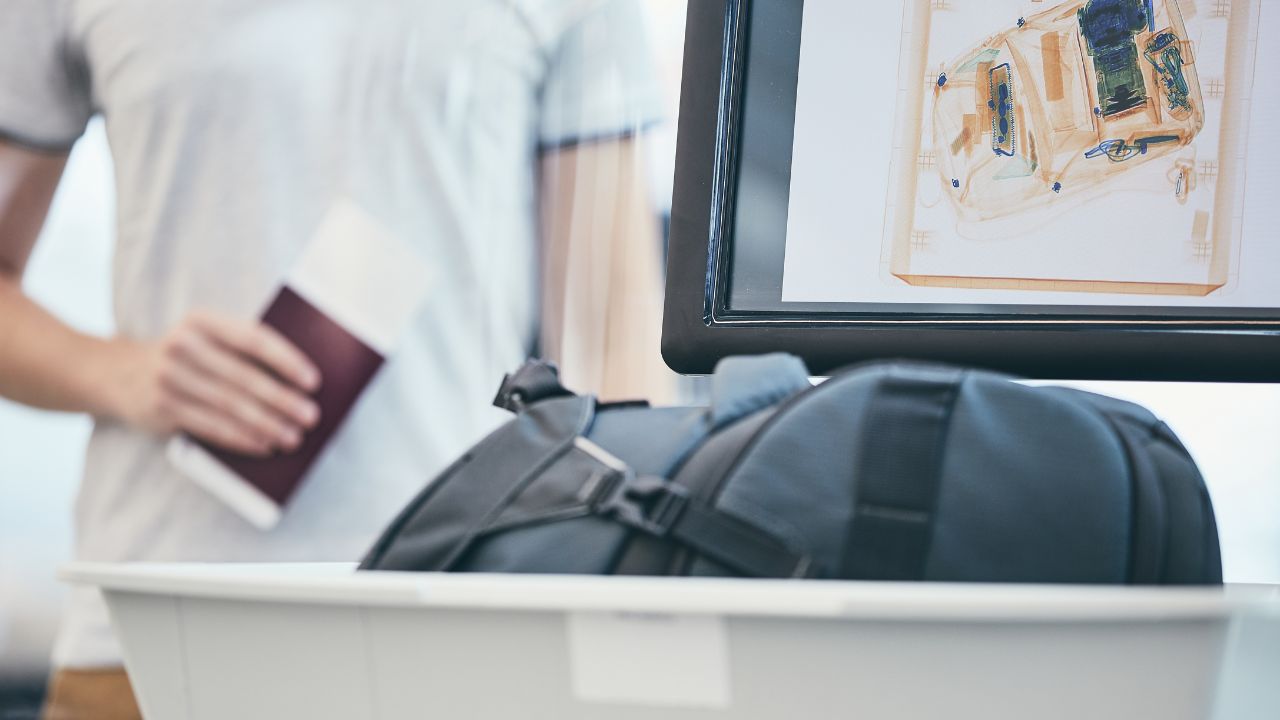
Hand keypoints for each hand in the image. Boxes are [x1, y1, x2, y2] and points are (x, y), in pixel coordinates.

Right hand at [107, 311, 321, 455]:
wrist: (118, 373)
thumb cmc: (187, 356)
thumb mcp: (207, 339)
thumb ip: (244, 350)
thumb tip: (299, 382)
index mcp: (202, 320)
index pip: (253, 338)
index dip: (286, 360)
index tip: (314, 381)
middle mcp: (182, 344)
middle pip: (243, 376)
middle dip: (282, 399)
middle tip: (311, 416)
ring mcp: (168, 376)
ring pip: (228, 405)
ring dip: (266, 424)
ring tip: (293, 437)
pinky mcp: (161, 407)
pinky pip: (210, 426)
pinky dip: (241, 438)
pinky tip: (264, 445)